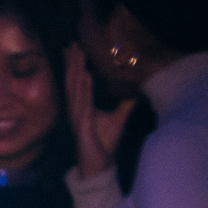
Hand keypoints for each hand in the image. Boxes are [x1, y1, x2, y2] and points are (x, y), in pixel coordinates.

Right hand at [65, 43, 135, 178]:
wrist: (97, 164)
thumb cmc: (104, 143)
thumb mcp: (118, 118)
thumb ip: (125, 104)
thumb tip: (135, 91)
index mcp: (80, 106)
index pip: (75, 82)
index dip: (73, 65)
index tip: (73, 48)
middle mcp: (75, 109)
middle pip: (72, 81)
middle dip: (72, 62)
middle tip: (72, 43)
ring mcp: (77, 116)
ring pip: (75, 88)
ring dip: (76, 70)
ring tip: (78, 53)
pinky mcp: (83, 124)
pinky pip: (83, 102)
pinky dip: (84, 88)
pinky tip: (86, 76)